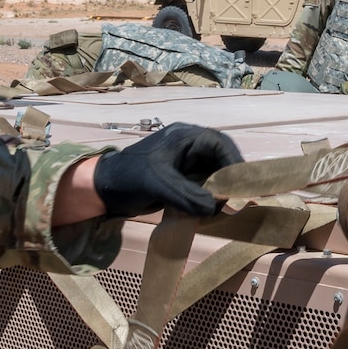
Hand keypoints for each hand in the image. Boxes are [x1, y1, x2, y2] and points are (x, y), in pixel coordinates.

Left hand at [92, 123, 243, 218]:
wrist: (104, 189)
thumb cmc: (129, 178)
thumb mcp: (159, 185)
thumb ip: (188, 195)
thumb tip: (216, 208)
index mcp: (184, 137)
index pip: (219, 143)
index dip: (234, 162)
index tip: (242, 184)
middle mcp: (188, 147)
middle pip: (220, 158)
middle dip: (230, 177)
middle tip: (238, 198)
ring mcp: (185, 163)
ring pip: (213, 173)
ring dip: (220, 189)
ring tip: (226, 207)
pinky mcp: (181, 179)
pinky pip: (203, 185)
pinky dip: (209, 197)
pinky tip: (212, 210)